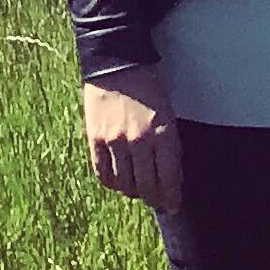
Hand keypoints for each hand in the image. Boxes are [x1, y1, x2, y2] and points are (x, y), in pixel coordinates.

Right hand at [83, 65, 180, 214]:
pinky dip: (113, 184)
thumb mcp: (169, 113)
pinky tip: (120, 183)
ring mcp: (115, 142)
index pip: (168, 177)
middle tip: (159, 203)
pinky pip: (103, 174)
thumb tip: (170, 176)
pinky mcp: (95, 140)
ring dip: (134, 192)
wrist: (117, 65)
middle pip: (147, 186)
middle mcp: (139, 141)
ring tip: (140, 191)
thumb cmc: (149, 88)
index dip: (171, 196)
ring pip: (124, 184)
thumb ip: (169, 144)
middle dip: (155, 198)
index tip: (173, 205)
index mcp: (163, 133)